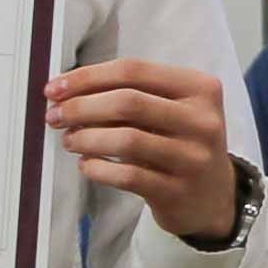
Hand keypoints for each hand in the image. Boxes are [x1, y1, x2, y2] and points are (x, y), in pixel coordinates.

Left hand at [48, 61, 238, 243]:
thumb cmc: (179, 143)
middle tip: (54, 116)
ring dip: (86, 138)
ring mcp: (193, 158)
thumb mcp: (172, 110)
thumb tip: (67, 92)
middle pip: (128, 102)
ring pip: (127, 140)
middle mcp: (202, 120)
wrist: (212, 197)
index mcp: (199, 88)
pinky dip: (97, 169)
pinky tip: (87, 165)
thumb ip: (131, 94)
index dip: (87, 77)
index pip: (134, 71)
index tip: (54, 89)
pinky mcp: (178, 191)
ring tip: (70, 140)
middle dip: (81, 107)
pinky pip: (127, 176)